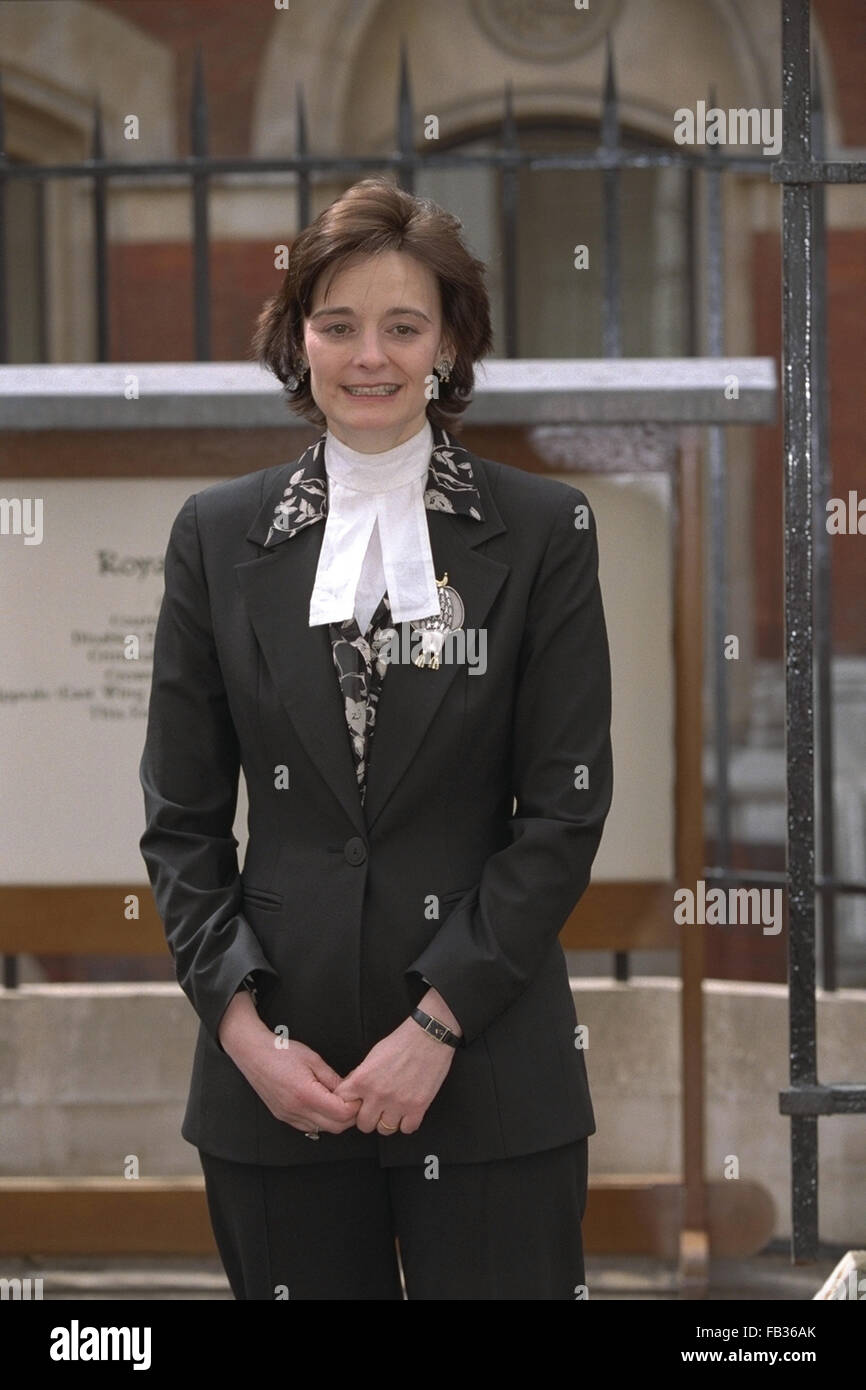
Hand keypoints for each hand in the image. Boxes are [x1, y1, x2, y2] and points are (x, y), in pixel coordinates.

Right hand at [218, 991, 359, 1134]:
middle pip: (335, 1127)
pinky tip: (322, 1104)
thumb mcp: (314, 1060)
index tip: (358, 1095)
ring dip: (335, 1119)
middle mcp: (297, 1110)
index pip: (341, 1114)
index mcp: (306, 1094)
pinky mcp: (283, 1117)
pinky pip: (309, 1127)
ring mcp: (289, 1116)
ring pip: (323, 1129)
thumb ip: (333, 1079)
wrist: (254, 1054)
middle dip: (349, 1116)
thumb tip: (350, 1091)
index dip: (355, 1106)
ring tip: (337, 1100)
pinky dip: (321, 1120)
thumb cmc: (282, 1052)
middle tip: (353, 1099)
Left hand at [333, 994, 459, 1134]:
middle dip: (369, 1117)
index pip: (344, 1105)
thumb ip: (361, 1076)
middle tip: (376, 1108)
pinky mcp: (418, 1107)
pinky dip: (407, 1122)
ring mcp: (398, 1103)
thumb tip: (353, 1093)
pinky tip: (408, 1111)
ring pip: (384, 1130)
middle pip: (364, 1125)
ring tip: (393, 1109)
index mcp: (363, 1079)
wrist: (428, 1036)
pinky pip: (407, 1129)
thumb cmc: (401, 1042)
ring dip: (388, 1121)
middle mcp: (378, 1094)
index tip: (357, 1104)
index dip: (350, 1105)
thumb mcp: (372, 1056)